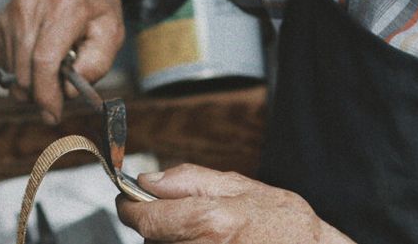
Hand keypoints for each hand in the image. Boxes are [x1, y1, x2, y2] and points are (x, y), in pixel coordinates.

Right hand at [0, 0, 123, 123]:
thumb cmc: (96, 4)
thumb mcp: (112, 32)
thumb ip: (96, 64)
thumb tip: (68, 92)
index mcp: (65, 6)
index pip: (44, 61)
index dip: (47, 95)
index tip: (53, 115)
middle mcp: (31, 6)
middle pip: (25, 73)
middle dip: (42, 94)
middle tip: (61, 89)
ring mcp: (9, 13)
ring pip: (12, 74)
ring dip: (32, 82)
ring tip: (54, 64)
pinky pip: (3, 65)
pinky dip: (20, 70)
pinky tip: (37, 55)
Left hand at [117, 164, 352, 243]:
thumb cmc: (288, 227)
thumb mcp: (244, 189)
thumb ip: (192, 181)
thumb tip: (150, 179)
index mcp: (210, 221)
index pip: (146, 218)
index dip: (131, 208)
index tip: (128, 202)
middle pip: (150, 239)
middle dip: (160, 226)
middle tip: (187, 219)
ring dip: (174, 241)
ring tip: (208, 235)